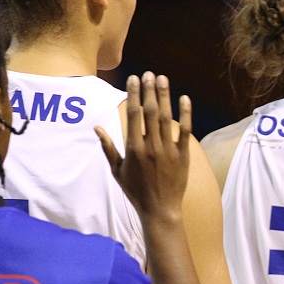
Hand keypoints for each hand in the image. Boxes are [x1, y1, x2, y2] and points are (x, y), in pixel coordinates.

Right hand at [97, 72, 190, 220]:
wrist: (160, 209)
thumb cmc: (136, 191)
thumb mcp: (117, 170)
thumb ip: (108, 147)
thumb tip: (96, 127)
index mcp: (134, 149)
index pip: (133, 115)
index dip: (133, 94)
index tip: (133, 79)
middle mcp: (151, 146)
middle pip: (150, 112)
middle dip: (149, 90)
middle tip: (148, 73)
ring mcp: (169, 150)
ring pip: (166, 118)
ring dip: (164, 96)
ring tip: (162, 79)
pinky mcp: (183, 155)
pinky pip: (186, 131)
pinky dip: (186, 114)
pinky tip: (184, 98)